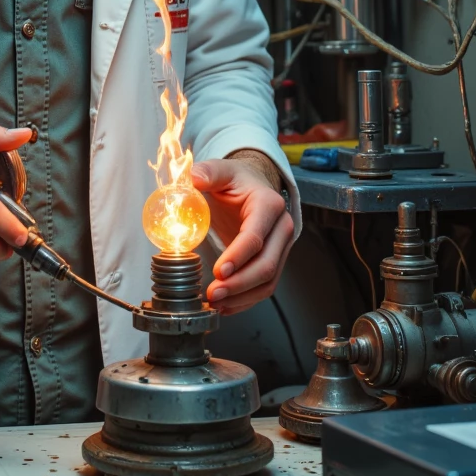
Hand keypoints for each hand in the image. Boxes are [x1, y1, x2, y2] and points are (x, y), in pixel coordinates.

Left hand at [190, 153, 293, 313]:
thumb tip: (194, 178)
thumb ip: (208, 172)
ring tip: (217, 302)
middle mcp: (281, 228)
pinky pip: (265, 286)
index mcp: (268, 205)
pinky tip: (227, 305)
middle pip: (266, 264)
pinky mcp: (274, 261)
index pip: (255, 236)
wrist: (253, 186)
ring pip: (268, 280)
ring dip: (243, 296)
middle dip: (240, 284)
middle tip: (214, 293)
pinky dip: (247, 300)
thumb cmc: (238, 180)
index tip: (220, 271)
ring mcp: (281, 247)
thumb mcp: (222, 169)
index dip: (238, 256)